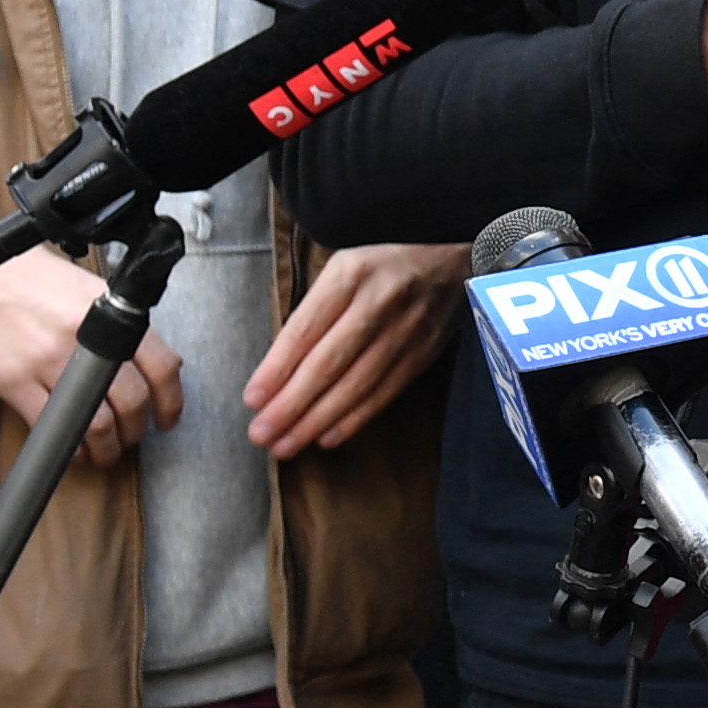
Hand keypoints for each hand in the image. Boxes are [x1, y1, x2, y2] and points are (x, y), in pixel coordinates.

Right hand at [0, 250, 177, 467]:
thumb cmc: (37, 281)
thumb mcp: (91, 292)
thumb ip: (120, 328)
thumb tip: (148, 369)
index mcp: (111, 314)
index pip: (160, 365)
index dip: (170, 401)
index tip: (168, 419)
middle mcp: (86, 338)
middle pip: (131, 402)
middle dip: (136, 430)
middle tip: (131, 436)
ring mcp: (49, 361)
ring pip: (95, 423)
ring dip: (107, 447)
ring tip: (105, 451)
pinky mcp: (15, 381)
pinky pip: (52, 427)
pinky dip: (70, 448)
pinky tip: (74, 450)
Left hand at [244, 243, 465, 457]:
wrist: (454, 262)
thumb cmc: (383, 268)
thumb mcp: (344, 269)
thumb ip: (315, 312)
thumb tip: (277, 371)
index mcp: (350, 274)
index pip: (305, 329)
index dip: (277, 368)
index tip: (252, 400)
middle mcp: (378, 302)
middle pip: (328, 363)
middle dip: (290, 405)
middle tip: (261, 434)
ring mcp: (405, 330)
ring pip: (355, 385)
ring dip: (316, 421)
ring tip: (285, 446)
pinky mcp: (423, 354)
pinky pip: (384, 393)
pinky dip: (354, 419)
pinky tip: (327, 437)